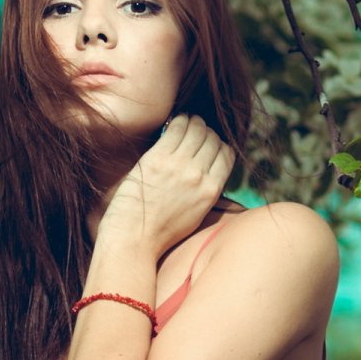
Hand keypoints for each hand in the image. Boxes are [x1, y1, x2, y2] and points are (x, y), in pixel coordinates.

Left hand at [97, 113, 236, 258]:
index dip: (220, 145)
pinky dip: (179, 120)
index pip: (227, 154)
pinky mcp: (158, 158)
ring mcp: (179, 165)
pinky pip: (176, 128)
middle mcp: (199, 176)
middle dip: (207, 132)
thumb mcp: (196, 214)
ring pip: (198, 129)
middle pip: (213, 139)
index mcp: (211, 191)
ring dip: (195, 122)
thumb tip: (208, 171)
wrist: (134, 238)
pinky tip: (175, 121)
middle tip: (198, 130)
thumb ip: (205, 191)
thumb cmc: (160, 231)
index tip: (211, 143)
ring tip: (188, 122)